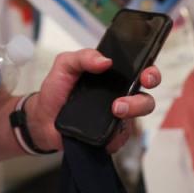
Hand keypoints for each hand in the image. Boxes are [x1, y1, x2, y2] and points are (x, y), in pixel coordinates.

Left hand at [26, 49, 160, 152]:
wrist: (43, 118)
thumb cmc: (57, 89)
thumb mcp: (65, 65)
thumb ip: (83, 56)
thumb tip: (105, 61)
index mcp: (112, 76)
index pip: (140, 71)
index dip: (150, 71)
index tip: (145, 74)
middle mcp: (120, 95)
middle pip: (146, 96)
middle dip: (145, 94)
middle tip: (132, 91)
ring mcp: (118, 117)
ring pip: (139, 116)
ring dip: (133, 109)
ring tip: (115, 109)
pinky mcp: (112, 136)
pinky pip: (122, 137)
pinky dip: (115, 133)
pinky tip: (105, 129)